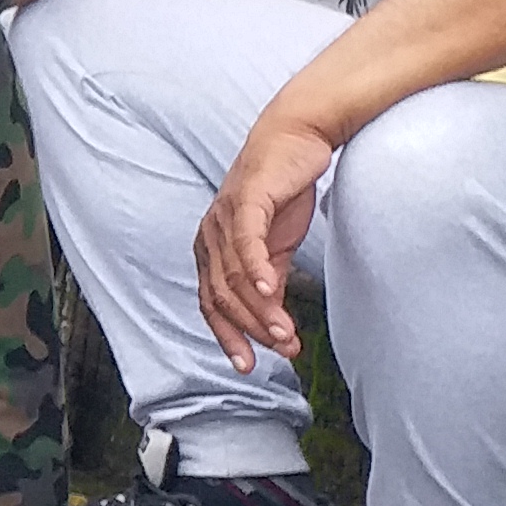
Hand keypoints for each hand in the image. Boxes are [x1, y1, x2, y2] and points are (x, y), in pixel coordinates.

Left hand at [193, 113, 335, 369]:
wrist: (296, 139)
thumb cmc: (283, 191)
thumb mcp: (275, 244)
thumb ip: (269, 278)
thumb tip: (274, 319)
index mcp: (212, 250)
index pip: (211, 304)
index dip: (227, 337)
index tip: (247, 366)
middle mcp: (209, 237)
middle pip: (222, 296)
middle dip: (252, 330)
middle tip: (284, 351)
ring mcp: (224, 218)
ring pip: (236, 276)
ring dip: (262, 310)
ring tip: (287, 335)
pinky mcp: (247, 201)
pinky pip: (247, 243)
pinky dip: (257, 270)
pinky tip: (272, 292)